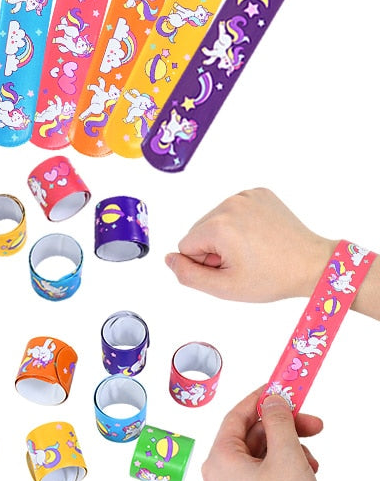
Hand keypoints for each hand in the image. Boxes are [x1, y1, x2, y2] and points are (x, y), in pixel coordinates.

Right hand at [165, 188, 333, 302]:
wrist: (313, 264)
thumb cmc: (273, 278)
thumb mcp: (225, 288)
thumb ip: (188, 275)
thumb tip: (168, 259)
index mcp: (218, 227)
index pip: (186, 246)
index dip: (205, 263)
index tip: (231, 269)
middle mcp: (229, 204)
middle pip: (199, 230)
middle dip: (214, 247)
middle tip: (243, 260)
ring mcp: (245, 196)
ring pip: (214, 219)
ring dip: (226, 235)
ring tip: (252, 248)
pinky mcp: (258, 192)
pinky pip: (233, 209)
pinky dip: (240, 222)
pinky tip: (258, 234)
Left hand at [203, 387, 321, 480]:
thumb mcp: (287, 457)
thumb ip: (279, 422)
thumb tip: (273, 400)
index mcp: (219, 458)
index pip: (237, 416)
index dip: (260, 399)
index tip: (280, 389)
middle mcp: (217, 474)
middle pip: (251, 437)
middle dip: (283, 429)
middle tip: (312, 424)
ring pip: (258, 458)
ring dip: (287, 452)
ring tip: (311, 462)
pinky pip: (259, 478)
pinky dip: (281, 471)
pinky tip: (304, 476)